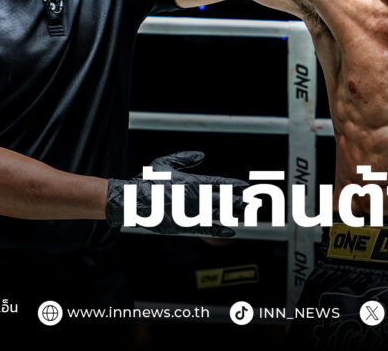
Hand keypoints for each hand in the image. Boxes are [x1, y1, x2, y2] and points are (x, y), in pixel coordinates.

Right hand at [106, 151, 245, 237]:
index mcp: (191, 183)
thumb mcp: (166, 163)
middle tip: (255, 202)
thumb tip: (202, 155)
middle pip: (223, 200)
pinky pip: (206, 230)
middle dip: (240, 201)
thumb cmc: (148, 181)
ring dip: (234, 215)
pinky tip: (232, 232)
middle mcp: (194, 199)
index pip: (219, 183)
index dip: (234, 184)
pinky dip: (220, 231)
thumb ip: (185, 159)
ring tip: (249, 215)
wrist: (132, 202)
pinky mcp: (184, 227)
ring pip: (218, 216)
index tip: (246, 186)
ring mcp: (190, 214)